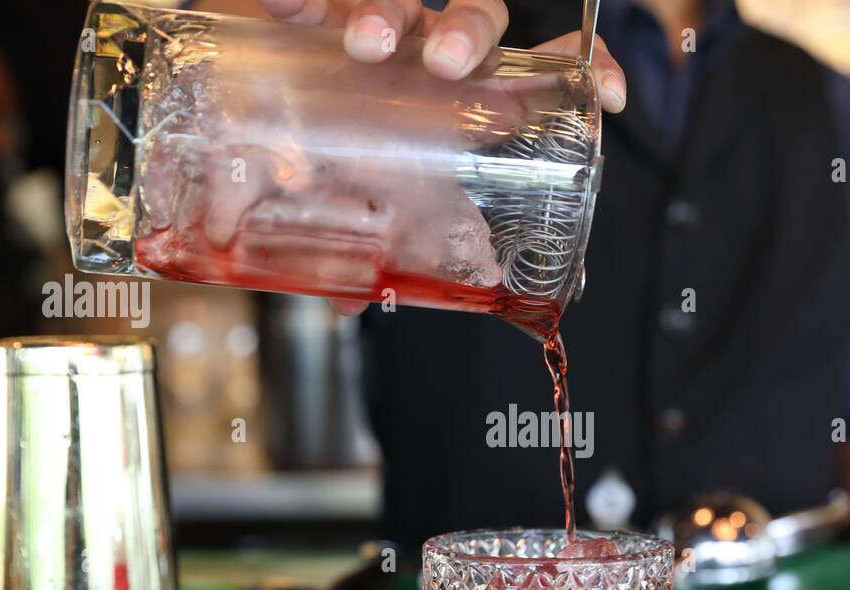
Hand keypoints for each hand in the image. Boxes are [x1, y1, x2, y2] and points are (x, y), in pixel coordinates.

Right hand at [258, 1, 625, 315]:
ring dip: (387, 11)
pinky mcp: (309, 5)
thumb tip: (385, 301)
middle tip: (446, 66)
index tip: (611, 98)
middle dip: (470, 34)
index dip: (582, 74)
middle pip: (479, 21)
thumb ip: (388, 243)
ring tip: (359, 41)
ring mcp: (374, 25)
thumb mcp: (362, 207)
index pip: (538, 75)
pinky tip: (288, 5)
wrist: (238, 121)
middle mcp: (426, 55)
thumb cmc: (317, 160)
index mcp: (458, 103)